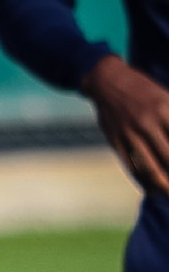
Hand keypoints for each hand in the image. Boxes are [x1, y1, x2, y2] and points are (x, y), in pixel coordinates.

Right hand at [86, 55, 168, 197]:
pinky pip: (132, 166)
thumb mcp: (164, 96)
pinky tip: (152, 190)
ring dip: (163, 184)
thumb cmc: (142, 89)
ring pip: (150, 166)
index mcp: (165, 107)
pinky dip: (143, 181)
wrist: (107, 81)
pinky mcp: (117, 142)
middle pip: (168, 155)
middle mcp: (148, 122)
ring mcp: (130, 134)